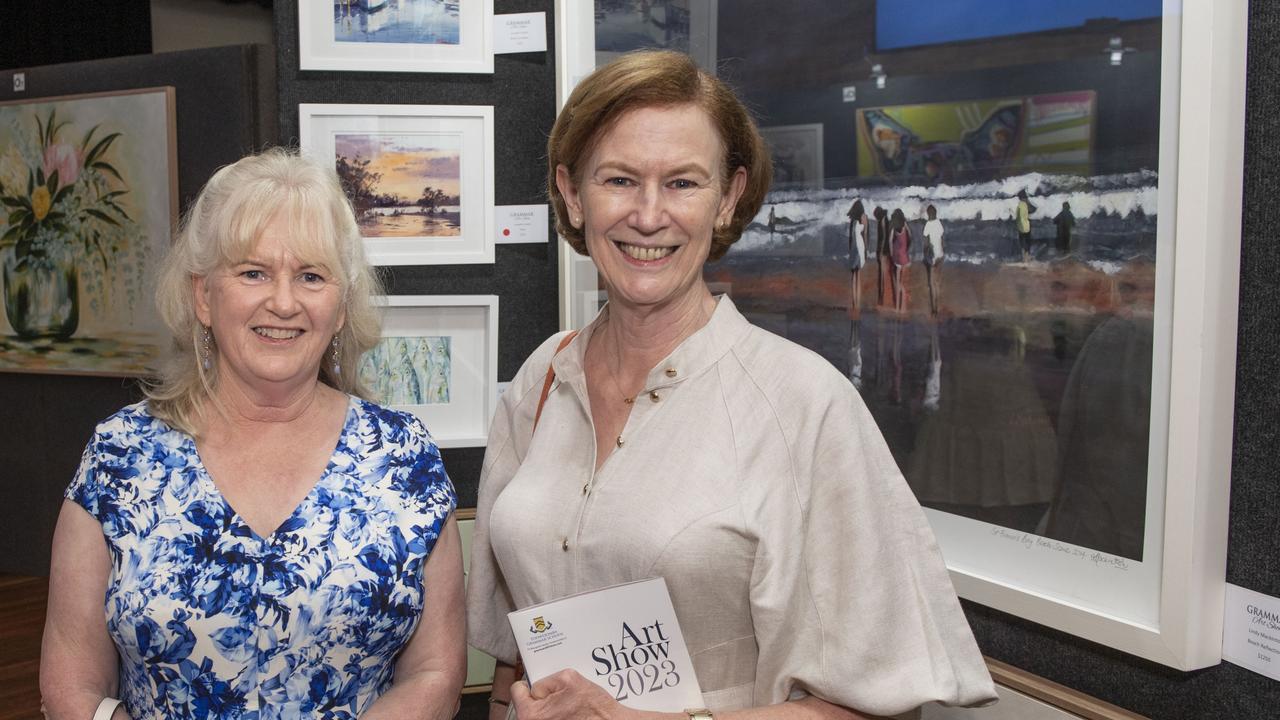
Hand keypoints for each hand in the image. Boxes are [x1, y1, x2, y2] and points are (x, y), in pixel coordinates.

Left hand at [511, 669, 639, 719]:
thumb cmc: (594, 708)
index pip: (517, 690)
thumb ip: (546, 680)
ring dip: (551, 708)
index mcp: (530, 715)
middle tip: (560, 697)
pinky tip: (572, 715)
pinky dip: (559, 716)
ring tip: (568, 707)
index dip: (529, 683)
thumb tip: (538, 687)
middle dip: (542, 698)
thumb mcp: (568, 678)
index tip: (537, 684)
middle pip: (529, 703)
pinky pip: (552, 719)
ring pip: (541, 713)